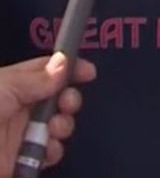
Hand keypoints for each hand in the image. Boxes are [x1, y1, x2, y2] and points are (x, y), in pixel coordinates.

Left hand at [0, 53, 95, 177]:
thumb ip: (37, 78)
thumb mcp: (4, 87)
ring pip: (57, 124)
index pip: (45, 70)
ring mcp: (20, 134)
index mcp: (10, 85)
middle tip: (67, 104)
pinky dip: (53, 150)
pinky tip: (47, 148)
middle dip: (69, 99)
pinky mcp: (22, 159)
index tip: (88, 72)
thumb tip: (64, 63)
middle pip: (56, 97)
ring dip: (63, 124)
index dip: (68, 68)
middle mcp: (18, 107)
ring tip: (56, 129)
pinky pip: (49, 152)